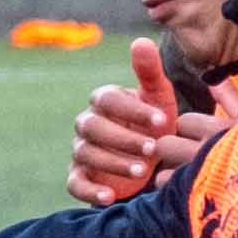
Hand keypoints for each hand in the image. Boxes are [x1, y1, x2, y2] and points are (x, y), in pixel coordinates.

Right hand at [67, 39, 231, 208]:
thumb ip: (149, 71)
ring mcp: (81, 150)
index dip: (134, 110)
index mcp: (103, 101)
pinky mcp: (79, 177)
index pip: (108, 99)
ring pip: (87, 153)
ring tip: (143, 170)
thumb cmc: (155, 124)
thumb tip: (140, 41)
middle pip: (93, 126)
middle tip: (153, 148)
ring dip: (114, 162)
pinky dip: (90, 191)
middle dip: (123, 138)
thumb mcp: (158, 97)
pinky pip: (75, 184)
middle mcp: (87, 123)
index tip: (163, 121)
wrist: (153, 159)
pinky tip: (110, 196)